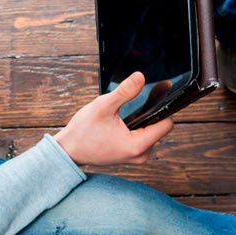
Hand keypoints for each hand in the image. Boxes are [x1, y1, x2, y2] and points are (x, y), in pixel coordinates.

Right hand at [54, 72, 174, 166]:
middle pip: (160, 127)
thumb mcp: (103, 107)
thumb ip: (124, 92)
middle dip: (151, 111)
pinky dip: (137, 125)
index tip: (158, 92)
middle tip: (140, 99)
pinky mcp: (132, 155)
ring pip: (151, 131)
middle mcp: (141, 155)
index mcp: (137, 146)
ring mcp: (137, 156)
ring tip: (127, 112)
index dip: (162, 106)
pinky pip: (143, 137)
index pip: (166, 124)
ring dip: (143, 118)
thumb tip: (140, 77)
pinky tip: (125, 119)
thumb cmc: (83, 132)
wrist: (69, 150)